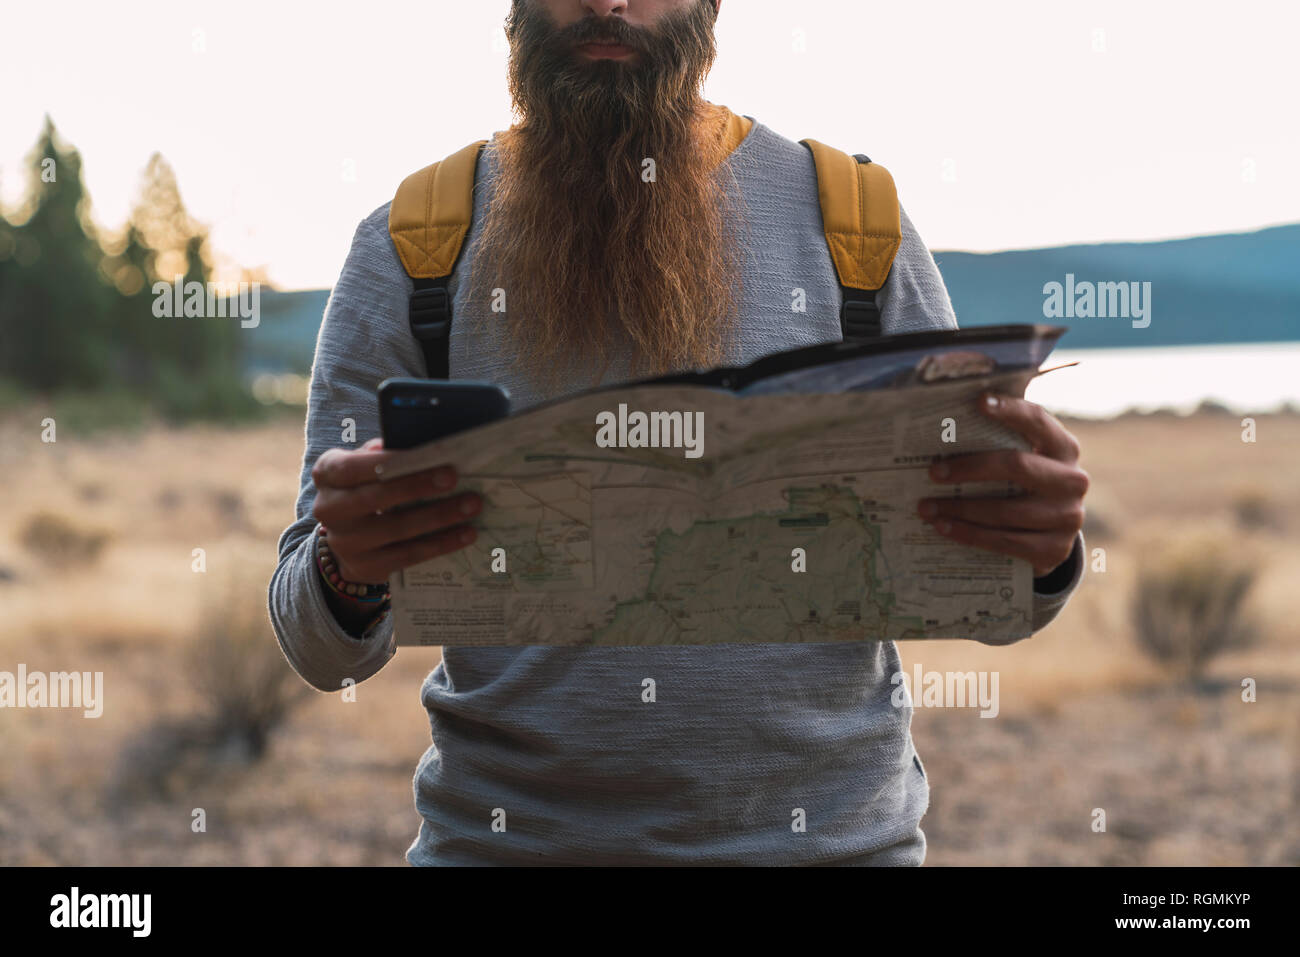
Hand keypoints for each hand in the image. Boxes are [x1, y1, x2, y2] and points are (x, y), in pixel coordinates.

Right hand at [310, 437, 479, 583]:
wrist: (350, 538)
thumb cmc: (368, 488)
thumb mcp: (368, 467)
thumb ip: (387, 454)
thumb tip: (425, 443)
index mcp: (328, 474)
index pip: (353, 466)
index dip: (389, 461)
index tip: (428, 453)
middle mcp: (329, 509)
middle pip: (376, 497)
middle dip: (418, 486)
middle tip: (454, 477)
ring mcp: (345, 542)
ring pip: (396, 529)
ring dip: (439, 516)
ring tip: (471, 505)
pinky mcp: (366, 566)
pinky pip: (408, 555)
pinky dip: (441, 543)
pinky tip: (466, 533)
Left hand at [917, 393, 1087, 576]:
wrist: (1048, 535)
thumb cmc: (1023, 485)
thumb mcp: (1021, 459)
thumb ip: (997, 441)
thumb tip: (946, 424)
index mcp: (1063, 448)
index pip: (1037, 421)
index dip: (1010, 410)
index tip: (978, 401)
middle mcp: (1072, 480)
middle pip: (1017, 466)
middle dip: (970, 468)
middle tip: (933, 472)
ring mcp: (1067, 517)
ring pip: (1005, 511)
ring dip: (960, 509)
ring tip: (926, 507)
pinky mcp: (1054, 550)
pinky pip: (1004, 541)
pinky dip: (969, 534)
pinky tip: (943, 527)